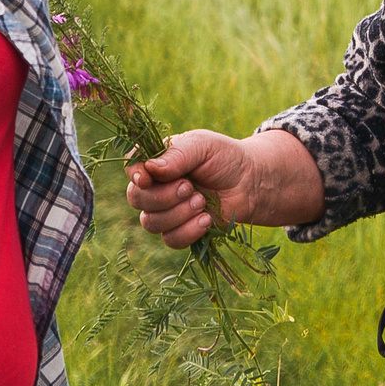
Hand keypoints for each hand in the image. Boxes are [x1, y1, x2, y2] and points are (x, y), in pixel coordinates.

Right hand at [125, 128, 322, 247]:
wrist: (252, 184)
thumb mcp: (203, 146)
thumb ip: (177, 155)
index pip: (132, 168)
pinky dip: (188, 231)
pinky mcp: (181, 230)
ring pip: (151, 222)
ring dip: (177, 214)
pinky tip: (206, 220)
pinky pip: (171, 239)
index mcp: (157, 161)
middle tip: (189, 187)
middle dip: (162, 196)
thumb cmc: (226, 158)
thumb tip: (150, 169)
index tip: (146, 179)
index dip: (134, 175)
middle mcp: (157, 186)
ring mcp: (167, 211)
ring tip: (202, 202)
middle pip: (136, 199)